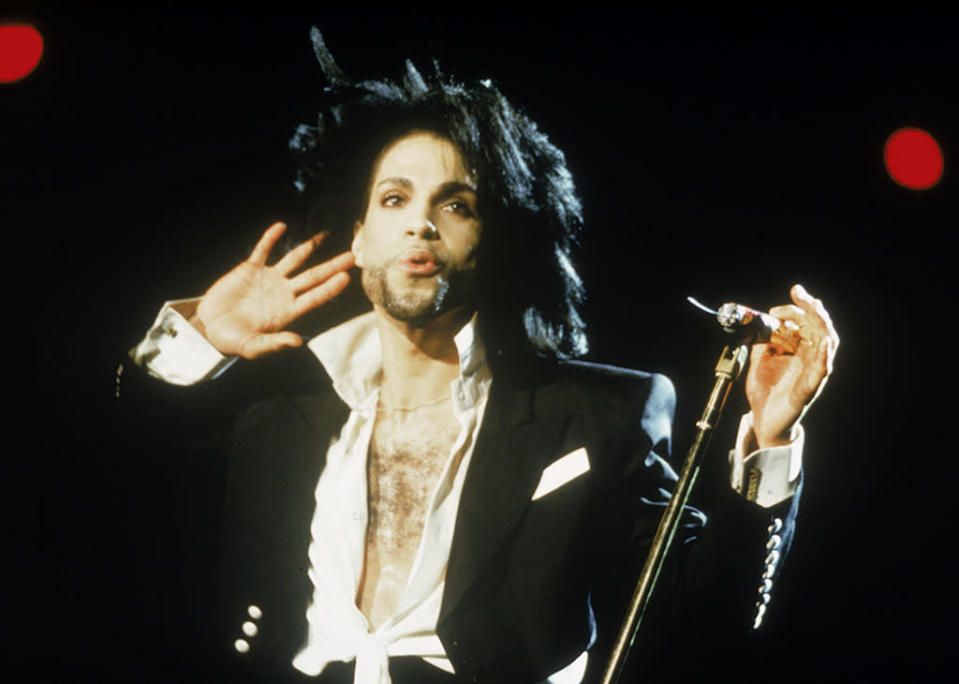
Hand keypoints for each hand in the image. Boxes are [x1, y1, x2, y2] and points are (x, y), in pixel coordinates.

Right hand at [192, 222, 353, 358]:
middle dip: (331, 267)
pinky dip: (271, 238)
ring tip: (325, 235)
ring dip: (309, 248)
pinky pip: (263, 250)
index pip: (315, 297)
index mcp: (287, 312)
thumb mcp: (253, 347)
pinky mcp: (250, 269)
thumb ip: (275, 344)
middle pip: (312, 277)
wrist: (210, 328)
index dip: (330, 288)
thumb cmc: (233, 341)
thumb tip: (298, 342)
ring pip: (293, 260)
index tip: (345, 277)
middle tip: (351, 257)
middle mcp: (283, 293)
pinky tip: (281, 227)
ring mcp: (269, 279)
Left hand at [745, 284, 838, 448]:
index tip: (794, 294)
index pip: (808, 322)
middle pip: (820, 329)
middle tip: (803, 296)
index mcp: (800, 351)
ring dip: (822, 326)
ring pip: (827, 346)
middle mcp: (810, 359)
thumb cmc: (766, 391)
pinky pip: (821, 372)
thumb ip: (763, 341)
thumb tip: (762, 322)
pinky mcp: (809, 389)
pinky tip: (823, 344)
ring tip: (816, 310)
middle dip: (812, 309)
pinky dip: (824, 357)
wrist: (762, 420)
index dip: (801, 307)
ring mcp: (812, 374)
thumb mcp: (759, 359)